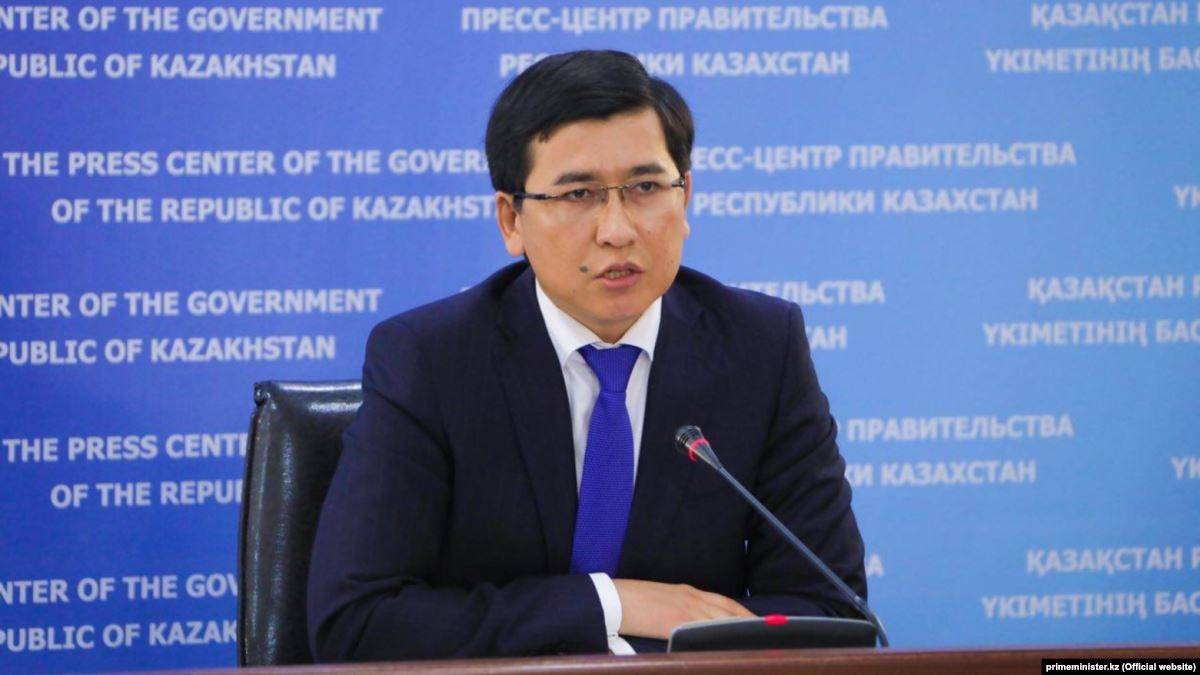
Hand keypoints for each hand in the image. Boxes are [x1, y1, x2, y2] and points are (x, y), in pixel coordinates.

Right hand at [612, 579, 754, 639]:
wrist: (614, 598)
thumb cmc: (634, 600)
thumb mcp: (663, 599)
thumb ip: (681, 608)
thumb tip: (693, 623)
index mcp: (688, 592)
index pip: (724, 602)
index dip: (743, 612)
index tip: (757, 621)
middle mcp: (691, 598)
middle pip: (728, 612)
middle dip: (749, 623)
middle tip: (767, 633)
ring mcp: (685, 610)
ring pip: (721, 621)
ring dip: (739, 631)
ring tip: (755, 640)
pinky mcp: (676, 623)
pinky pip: (702, 632)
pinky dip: (718, 638)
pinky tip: (729, 646)